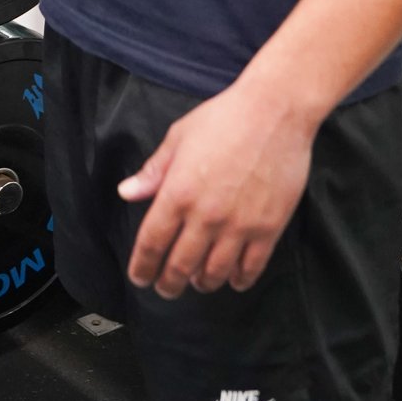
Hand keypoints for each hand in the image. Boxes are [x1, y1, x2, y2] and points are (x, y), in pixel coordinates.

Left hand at [120, 82, 316, 297]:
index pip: (151, 243)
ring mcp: (238, 225)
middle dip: (169, 284)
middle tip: (165, 289)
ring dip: (202, 283)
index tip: (139, 278)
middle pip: (180, 265)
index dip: (142, 266)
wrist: (275, 112)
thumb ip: (154, 171)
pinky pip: (250, 268)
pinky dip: (238, 279)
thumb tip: (126, 193)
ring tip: (197, 281)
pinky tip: (232, 278)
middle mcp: (205, 215)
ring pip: (214, 273)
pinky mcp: (268, 229)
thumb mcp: (179, 137)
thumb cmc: (224, 117)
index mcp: (178, 192)